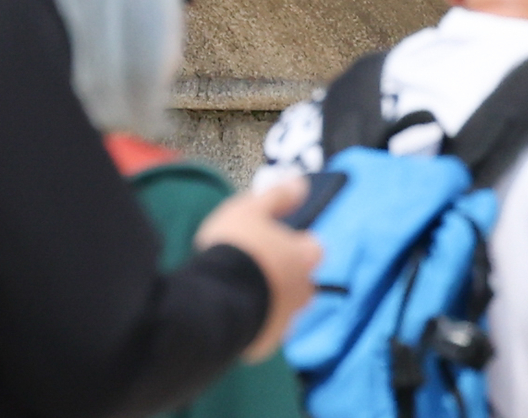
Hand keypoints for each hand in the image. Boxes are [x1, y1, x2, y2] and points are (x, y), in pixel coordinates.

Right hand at [192, 173, 324, 359]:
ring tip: (238, 290)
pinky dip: (252, 321)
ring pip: (282, 307)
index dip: (295, 243)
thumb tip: (301, 183)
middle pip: (300, 280)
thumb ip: (278, 196)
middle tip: (253, 267)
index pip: (313, 247)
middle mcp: (303, 291)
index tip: (274, 241)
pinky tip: (230, 311)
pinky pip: (262, 330)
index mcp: (304, 257)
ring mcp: (285, 320)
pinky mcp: (265, 344)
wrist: (215, 301)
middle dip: (283, 275)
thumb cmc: (236, 248)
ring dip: (268, 299)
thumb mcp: (251, 209)